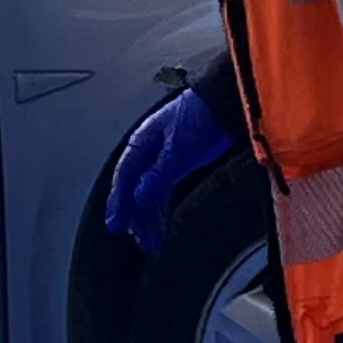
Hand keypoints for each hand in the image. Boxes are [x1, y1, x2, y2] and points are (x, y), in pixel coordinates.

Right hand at [103, 84, 227, 250]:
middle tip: (134, 236)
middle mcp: (149, 151)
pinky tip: (161, 222)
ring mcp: (164, 158)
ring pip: (149, 192)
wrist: (225, 103)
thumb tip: (138, 195)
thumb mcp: (176, 149)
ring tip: (149, 239)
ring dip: (149, 216)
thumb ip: (157, 174)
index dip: (119, 203)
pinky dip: (161, 208)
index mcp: (141, 143)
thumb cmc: (200, 115)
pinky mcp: (180, 162)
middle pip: (135, 188)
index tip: (116, 224)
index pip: (124, 178)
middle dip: (134, 214)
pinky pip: (164, 190)